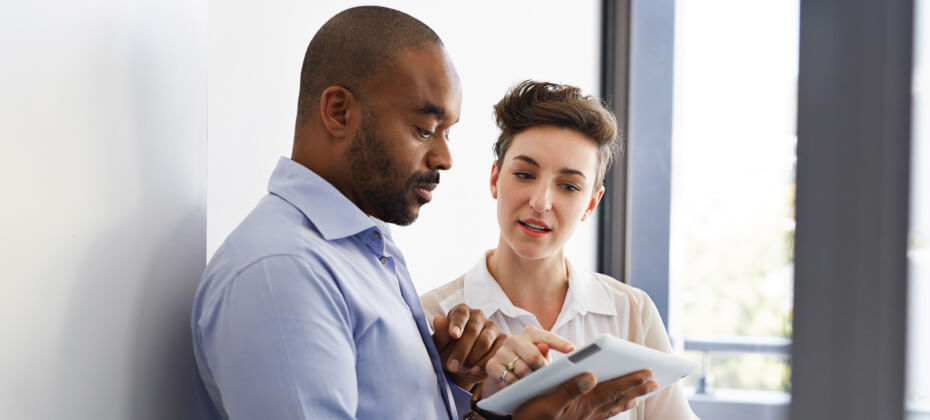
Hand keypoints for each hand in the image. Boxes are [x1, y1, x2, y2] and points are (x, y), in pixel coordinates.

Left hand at [432, 304, 503, 389]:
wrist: (460, 367)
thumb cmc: (447, 352)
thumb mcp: (440, 345)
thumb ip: (440, 334)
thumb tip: (438, 320)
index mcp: (461, 312)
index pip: (460, 314)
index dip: (457, 324)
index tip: (453, 335)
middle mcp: (478, 316)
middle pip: (472, 330)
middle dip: (462, 350)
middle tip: (452, 366)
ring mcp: (492, 327)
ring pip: (485, 342)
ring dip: (473, 358)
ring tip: (463, 369)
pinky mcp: (502, 340)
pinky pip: (496, 352)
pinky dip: (485, 363)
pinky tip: (475, 371)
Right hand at [482, 326, 574, 395]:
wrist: (503, 376)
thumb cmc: (529, 365)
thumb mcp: (541, 360)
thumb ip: (546, 354)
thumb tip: (548, 349)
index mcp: (531, 334)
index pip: (547, 337)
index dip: (560, 343)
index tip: (573, 350)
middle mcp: (515, 339)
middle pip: (534, 356)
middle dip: (542, 369)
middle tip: (544, 377)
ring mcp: (502, 351)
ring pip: (522, 370)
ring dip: (528, 380)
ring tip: (529, 382)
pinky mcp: (492, 365)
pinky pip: (508, 378)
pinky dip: (515, 385)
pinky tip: (516, 385)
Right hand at [513, 370, 657, 419]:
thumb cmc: (531, 418)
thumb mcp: (546, 403)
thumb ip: (569, 389)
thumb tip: (591, 375)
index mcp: (583, 403)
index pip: (613, 389)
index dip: (631, 380)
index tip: (649, 372)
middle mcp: (588, 412)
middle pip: (617, 397)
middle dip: (637, 387)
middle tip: (655, 380)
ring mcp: (586, 419)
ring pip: (614, 406)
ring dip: (630, 396)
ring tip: (644, 391)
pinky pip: (605, 414)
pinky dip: (617, 408)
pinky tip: (622, 405)